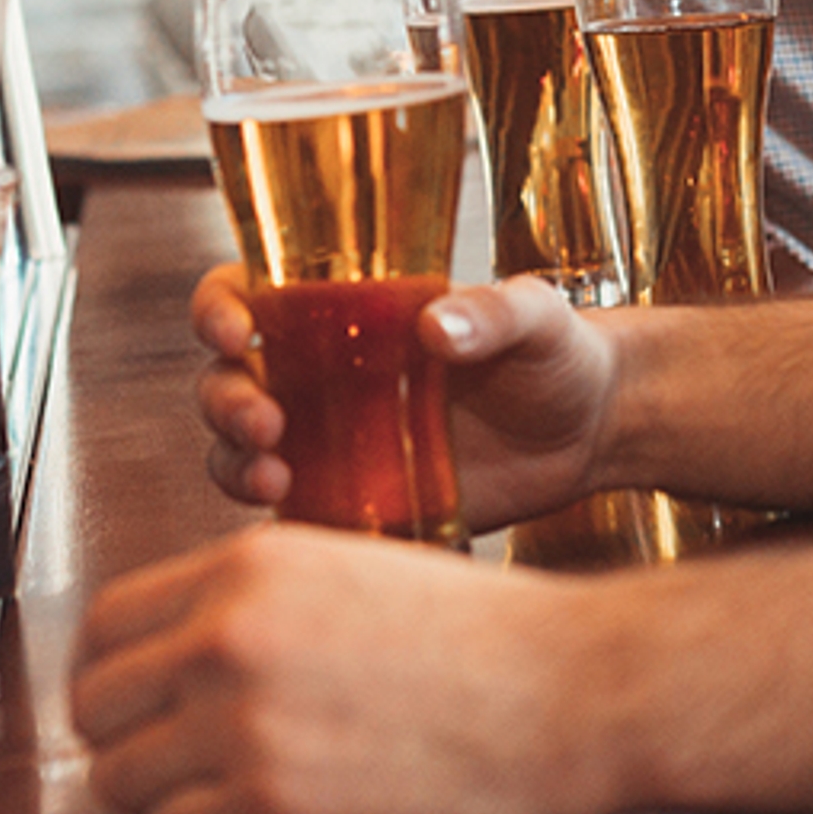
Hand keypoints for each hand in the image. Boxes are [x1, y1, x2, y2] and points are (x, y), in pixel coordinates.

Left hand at [70, 524, 618, 813]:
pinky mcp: (271, 807)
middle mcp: (229, 635)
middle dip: (124, 735)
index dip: (114, 669)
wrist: (566, 691)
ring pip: (118, 776)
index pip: (106, 621)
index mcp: (247, 566)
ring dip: (156, 791)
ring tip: (217, 791)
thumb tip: (173, 649)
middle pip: (94, 701)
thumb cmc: (480, 636)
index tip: (138, 697)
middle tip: (169, 754)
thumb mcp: (348, 569)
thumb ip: (251, 597)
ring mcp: (243, 723)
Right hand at [192, 264, 614, 529]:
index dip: (219, 308)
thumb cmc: (559, 353)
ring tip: (276, 474)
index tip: (236, 329)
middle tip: (266, 421)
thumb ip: (492, 312)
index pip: (248, 294)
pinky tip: (304, 518)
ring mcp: (334, 439)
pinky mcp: (356, 498)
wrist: (593, 432)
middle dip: (225, 399)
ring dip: (235, 461)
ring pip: (240, 450)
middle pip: (227, 379)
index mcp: (347, 310)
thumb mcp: (536, 317)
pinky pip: (294, 512)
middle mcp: (324, 372)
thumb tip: (433, 327)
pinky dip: (279, 519)